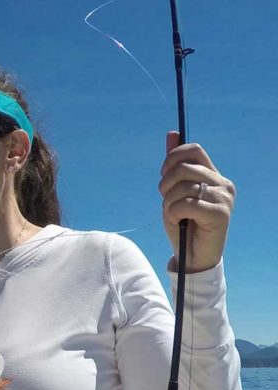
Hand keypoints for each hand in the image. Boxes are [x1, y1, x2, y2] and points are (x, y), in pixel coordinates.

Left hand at [159, 132, 235, 272]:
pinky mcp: (221, 213)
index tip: (164, 176)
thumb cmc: (183, 223)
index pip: (193, 150)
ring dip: (168, 203)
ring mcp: (224, 198)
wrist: (193, 255)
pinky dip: (174, 213)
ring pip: (183, 187)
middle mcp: (222, 183)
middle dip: (166, 184)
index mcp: (213, 175)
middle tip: (166, 200)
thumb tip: (172, 134)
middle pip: (185, 167)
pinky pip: (186, 204)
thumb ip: (174, 166)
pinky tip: (179, 222)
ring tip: (174, 215)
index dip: (172, 159)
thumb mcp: (174, 192)